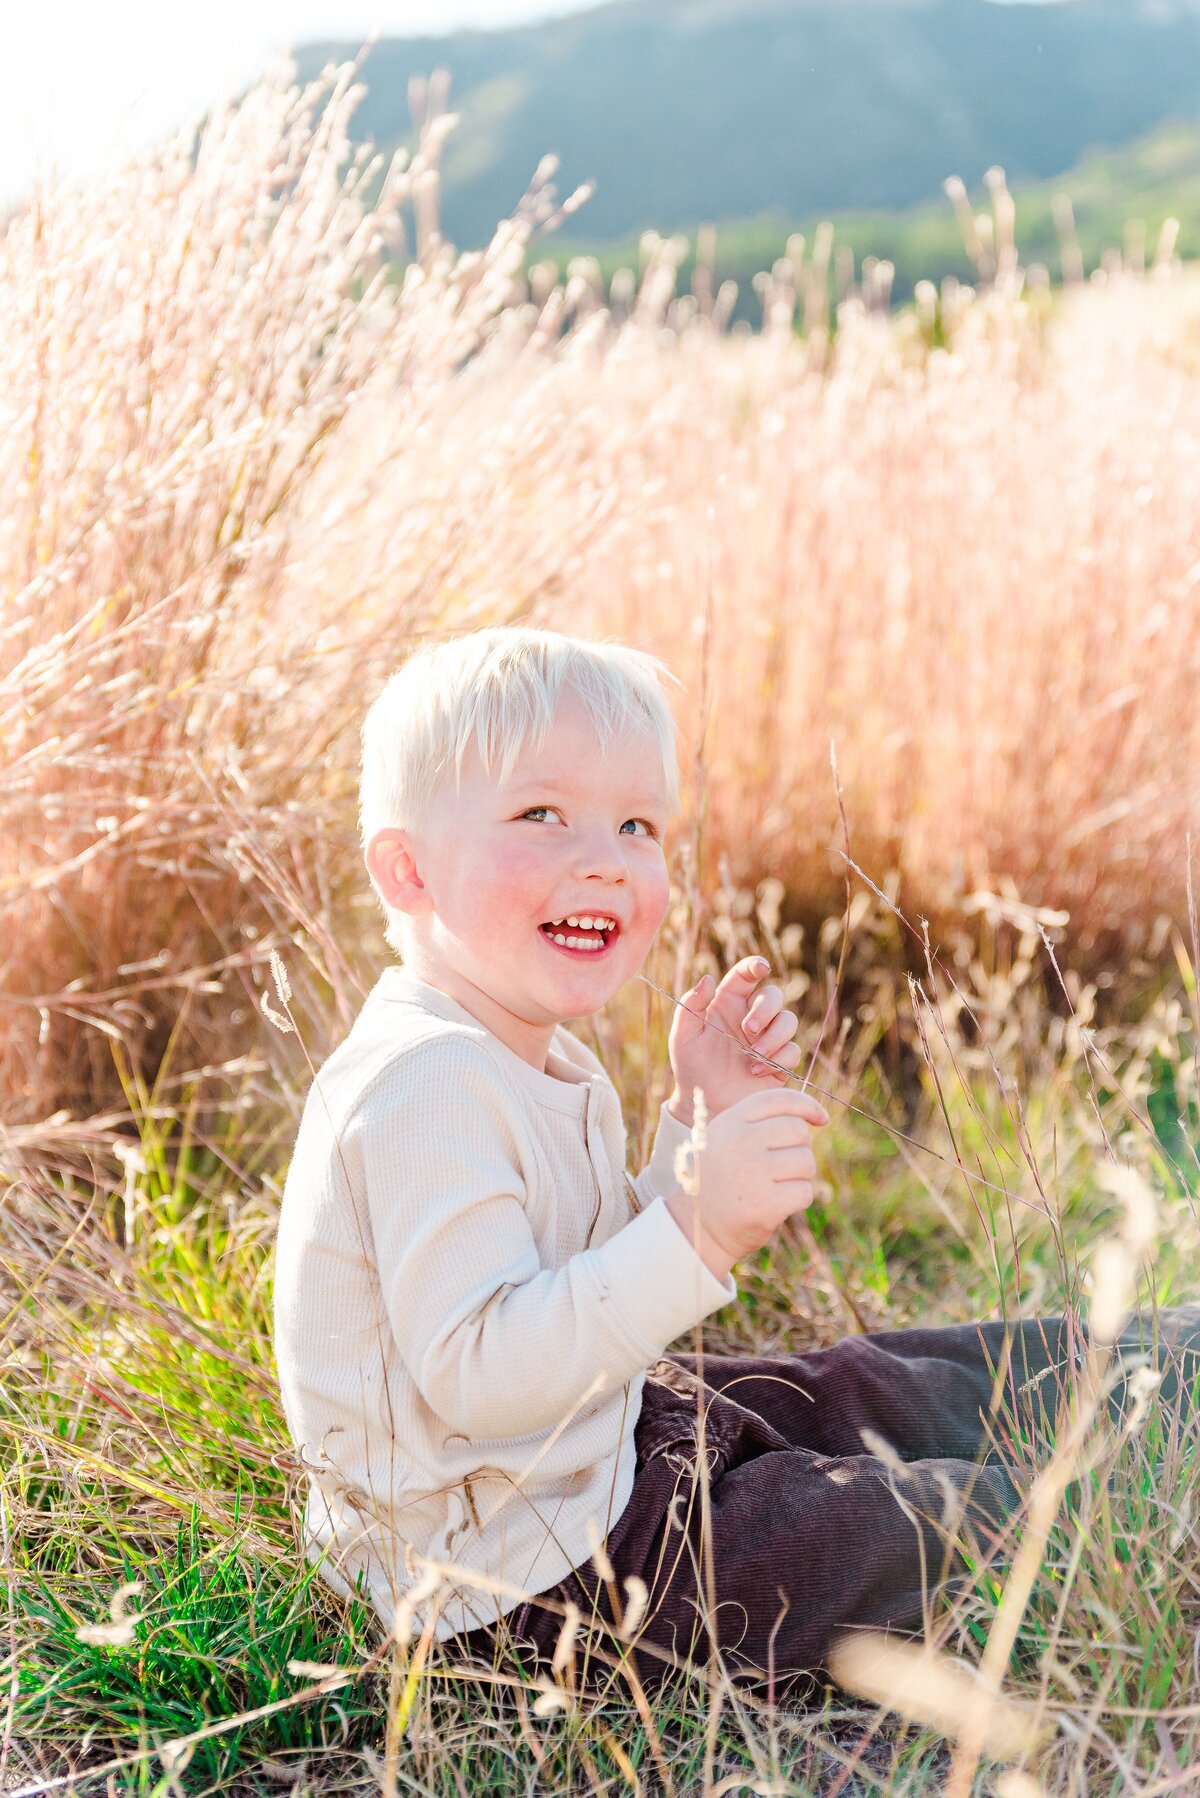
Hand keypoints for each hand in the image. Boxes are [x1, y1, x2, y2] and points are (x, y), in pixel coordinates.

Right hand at [665, 1086, 829, 1277]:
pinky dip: (798, 1199)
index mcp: (730, 1121)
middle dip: (800, 1148)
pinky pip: (805, 1192)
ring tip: (776, 1185)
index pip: (780, 1100)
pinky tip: (777, 1203)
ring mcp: (753, 1173)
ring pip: (806, 1162)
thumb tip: (817, 1116)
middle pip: (799, 1131)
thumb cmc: (723, 1177)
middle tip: (783, 1166)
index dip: (808, 1106)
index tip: (821, 1119)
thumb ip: (762, 1120)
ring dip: (800, 1176)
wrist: (698, 1225)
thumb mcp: (727, 1137)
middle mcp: (740, 1142)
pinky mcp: (765, 1204)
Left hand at [667, 956, 804, 1123]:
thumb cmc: (691, 1068)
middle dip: (766, 1009)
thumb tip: (707, 978)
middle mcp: (751, 1016)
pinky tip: (757, 1072)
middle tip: (749, 1029)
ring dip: (773, 1038)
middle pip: (774, 995)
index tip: (761, 969)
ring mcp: (768, 1038)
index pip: (746, 975)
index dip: (756, 965)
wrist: (705, 1105)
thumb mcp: (683, 1036)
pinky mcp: (780, 1061)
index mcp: (727, 1003)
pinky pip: (793, 1050)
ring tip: (752, 1060)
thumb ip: (691, 1005)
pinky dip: (778, 1059)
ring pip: (788, 1021)